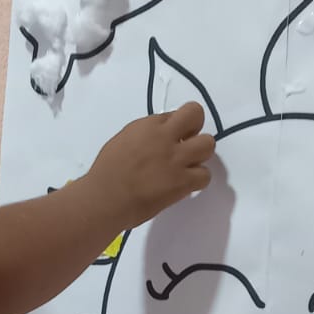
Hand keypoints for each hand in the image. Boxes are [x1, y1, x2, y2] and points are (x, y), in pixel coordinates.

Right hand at [87, 103, 215, 228]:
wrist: (105, 198)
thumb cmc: (106, 173)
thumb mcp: (123, 140)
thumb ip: (145, 136)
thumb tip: (159, 140)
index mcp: (147, 126)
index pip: (175, 115)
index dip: (175, 127)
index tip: (169, 140)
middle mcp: (165, 136)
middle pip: (196, 115)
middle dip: (195, 129)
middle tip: (186, 146)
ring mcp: (176, 159)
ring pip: (208, 145)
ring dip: (200, 155)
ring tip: (187, 166)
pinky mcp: (182, 181)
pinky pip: (205, 176)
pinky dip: (198, 180)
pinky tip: (185, 185)